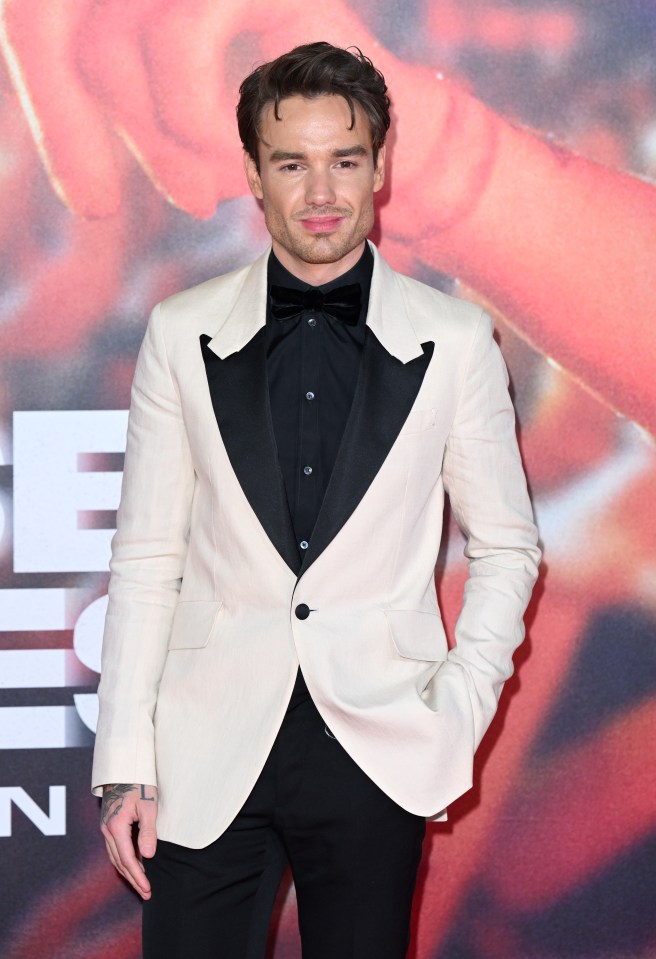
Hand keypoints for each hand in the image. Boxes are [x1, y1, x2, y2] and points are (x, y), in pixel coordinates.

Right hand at [100, 783, 157, 899]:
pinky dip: (124, 860)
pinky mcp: (109, 824)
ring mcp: (106, 827)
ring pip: (115, 857)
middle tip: (147, 892)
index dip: (138, 877)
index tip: (148, 889)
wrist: (124, 767)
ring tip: (141, 883)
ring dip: (128, 871)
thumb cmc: (139, 783)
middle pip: (119, 862)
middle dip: (133, 879)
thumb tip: (147, 856)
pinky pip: (115, 848)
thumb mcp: (148, 806)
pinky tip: (134, 864)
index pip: (127, 859)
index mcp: (116, 826)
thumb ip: (147, 831)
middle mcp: (107, 830)